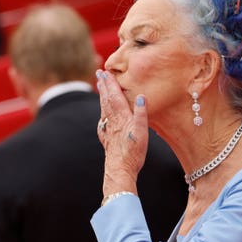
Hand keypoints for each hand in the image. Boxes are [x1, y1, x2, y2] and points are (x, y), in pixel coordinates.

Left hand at [96, 70, 148, 195]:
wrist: (120, 169)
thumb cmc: (133, 152)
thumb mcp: (142, 133)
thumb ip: (141, 114)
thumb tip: (141, 96)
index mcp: (122, 117)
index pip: (115, 96)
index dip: (111, 83)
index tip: (106, 72)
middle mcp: (113, 121)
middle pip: (106, 99)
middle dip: (103, 85)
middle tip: (99, 73)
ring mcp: (108, 130)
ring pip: (104, 108)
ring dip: (102, 96)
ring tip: (100, 87)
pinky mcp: (106, 138)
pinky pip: (103, 120)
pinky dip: (102, 112)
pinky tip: (103, 114)